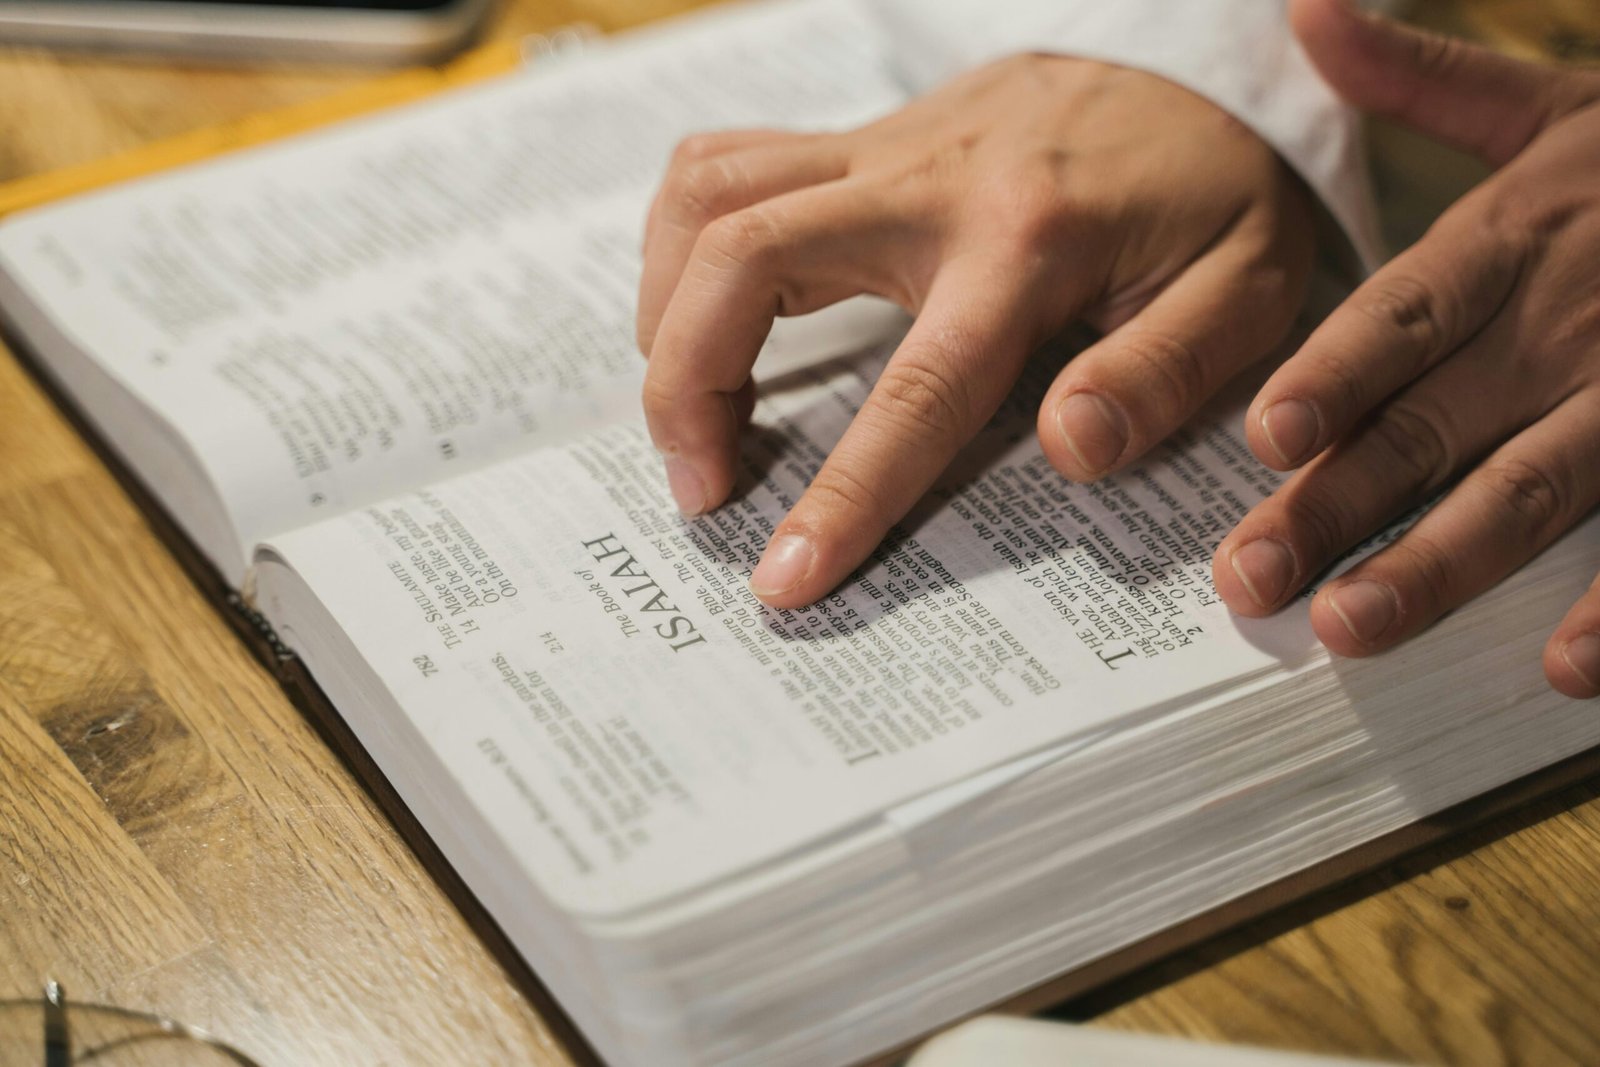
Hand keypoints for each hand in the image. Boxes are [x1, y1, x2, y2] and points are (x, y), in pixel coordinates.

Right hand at [638, 55, 1313, 607]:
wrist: (1196, 68)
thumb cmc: (1220, 193)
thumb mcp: (1248, 288)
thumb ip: (1165, 370)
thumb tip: (1067, 451)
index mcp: (1027, 243)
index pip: (914, 388)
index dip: (841, 494)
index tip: (784, 578)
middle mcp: (928, 183)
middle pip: (743, 257)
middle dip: (687, 385)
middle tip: (698, 484)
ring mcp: (880, 147)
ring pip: (709, 194)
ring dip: (666, 310)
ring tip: (688, 406)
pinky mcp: (858, 137)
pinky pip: (724, 162)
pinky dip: (682, 243)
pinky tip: (703, 312)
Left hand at [1214, 0, 1599, 697]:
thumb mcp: (1553, 105)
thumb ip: (1423, 79)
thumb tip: (1302, 15)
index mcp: (1513, 243)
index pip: (1403, 314)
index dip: (1336, 372)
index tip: (1265, 435)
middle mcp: (1567, 324)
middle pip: (1433, 423)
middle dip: (1337, 503)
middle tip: (1250, 578)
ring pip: (1531, 490)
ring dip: (1443, 564)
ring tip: (1352, 627)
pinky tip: (1564, 669)